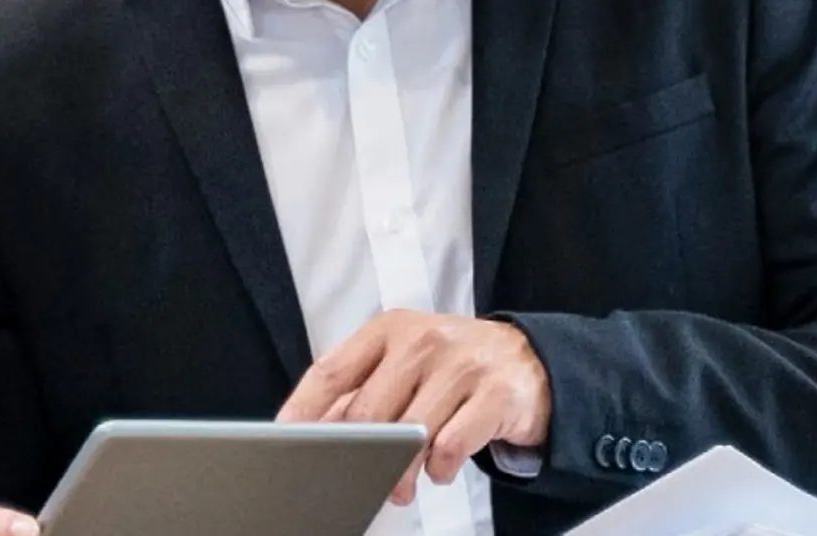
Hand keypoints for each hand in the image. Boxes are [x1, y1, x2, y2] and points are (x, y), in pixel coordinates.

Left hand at [277, 311, 550, 506]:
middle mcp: (423, 341)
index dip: (304, 407)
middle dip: (358, 456)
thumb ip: (360, 390)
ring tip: (402, 485)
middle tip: (360, 479)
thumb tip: (312, 427)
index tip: (286, 436)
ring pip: (410, 434)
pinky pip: (451, 446)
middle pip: (368, 412)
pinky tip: (440, 469)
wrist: (530, 359)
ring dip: (400, 473)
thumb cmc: (454, 363)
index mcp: (390, 330)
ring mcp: (461, 365)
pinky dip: (440, 469)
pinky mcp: (496, 394)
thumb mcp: (404, 363)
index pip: (333, 369)